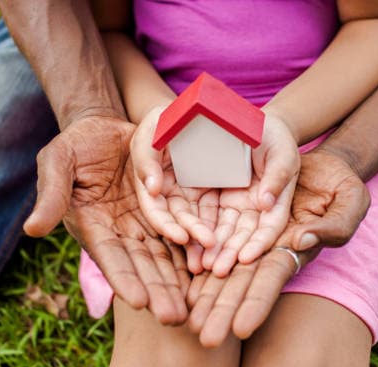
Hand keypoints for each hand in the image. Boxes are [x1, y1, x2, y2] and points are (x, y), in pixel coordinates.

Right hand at [23, 115, 189, 323]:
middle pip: (141, 266)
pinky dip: (191, 253)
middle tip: (174, 318)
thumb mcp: (57, 163)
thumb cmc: (74, 145)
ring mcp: (142, 223)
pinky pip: (179, 234)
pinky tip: (206, 272)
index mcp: (92, 225)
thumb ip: (50, 195)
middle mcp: (119, 231)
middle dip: (157, 292)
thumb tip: (32, 229)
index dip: (124, 279)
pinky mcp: (161, 211)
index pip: (110, 257)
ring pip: (164, 256)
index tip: (139, 302)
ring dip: (177, 282)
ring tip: (191, 307)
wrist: (103, 128)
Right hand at [131, 107, 217, 252]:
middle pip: (178, 220)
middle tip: (208, 245)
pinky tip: (231, 238)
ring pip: (197, 220)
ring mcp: (190, 193)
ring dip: (205, 237)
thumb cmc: (171, 115)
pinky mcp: (209, 193)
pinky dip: (220, 225)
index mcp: (152, 180)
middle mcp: (170, 192)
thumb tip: (153, 190)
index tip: (180, 237)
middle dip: (191, 235)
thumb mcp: (154, 126)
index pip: (155, 209)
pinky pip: (215, 213)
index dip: (165, 224)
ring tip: (218, 249)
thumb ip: (146, 155)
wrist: (200, 108)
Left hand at [185, 147, 370, 344]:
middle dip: (223, 311)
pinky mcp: (235, 217)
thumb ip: (335, 225)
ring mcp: (250, 235)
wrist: (319, 164)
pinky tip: (184, 284)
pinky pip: (214, 241)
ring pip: (223, 267)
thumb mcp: (350, 200)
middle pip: (242, 282)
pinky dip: (199, 261)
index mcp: (295, 246)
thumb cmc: (341, 183)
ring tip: (187, 322)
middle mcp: (269, 248)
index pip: (272, 278)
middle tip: (203, 340)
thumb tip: (301, 240)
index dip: (257, 303)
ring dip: (206, 294)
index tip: (240, 330)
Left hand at [201, 113, 299, 276]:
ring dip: (213, 249)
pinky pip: (205, 217)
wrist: (252, 125)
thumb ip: (277, 176)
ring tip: (201, 266)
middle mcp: (255, 209)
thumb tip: (265, 203)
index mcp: (276, 201)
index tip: (247, 258)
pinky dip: (198, 231)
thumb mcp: (282, 152)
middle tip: (218, 271)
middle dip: (231, 254)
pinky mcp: (215, 199)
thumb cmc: (274, 137)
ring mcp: (235, 206)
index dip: (259, 243)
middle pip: (244, 236)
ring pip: (224, 232)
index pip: (270, 227)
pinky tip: (187, 245)